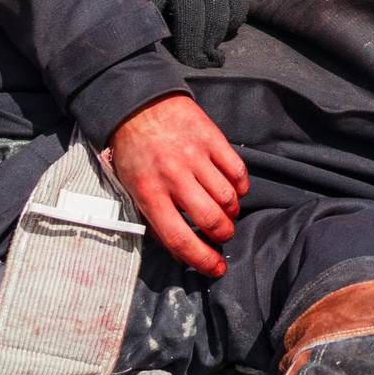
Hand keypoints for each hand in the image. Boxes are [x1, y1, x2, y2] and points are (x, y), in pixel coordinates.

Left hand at [106, 94, 248, 276]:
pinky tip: (234, 189)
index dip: (202, 260)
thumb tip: (182, 251)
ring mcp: (194, 155)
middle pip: (210, 219)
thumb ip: (156, 219)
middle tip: (222, 235)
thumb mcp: (132, 190)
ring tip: (227, 211)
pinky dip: (240, 186)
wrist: (138, 105)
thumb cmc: (134, 152)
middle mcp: (173, 176)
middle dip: (223, 235)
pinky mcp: (211, 138)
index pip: (180, 238)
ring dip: (232, 212)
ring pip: (228, 197)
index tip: (217, 268)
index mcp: (149, 193)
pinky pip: (237, 170)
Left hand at [128, 0, 248, 67]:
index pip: (154, 15)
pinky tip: (220, 29)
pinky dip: (231, 26)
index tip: (157, 62)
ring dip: (214, 41)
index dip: (157, 40)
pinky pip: (238, 11)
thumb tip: (120, 34)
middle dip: (195, 52)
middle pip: (193, 24)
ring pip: (219, 20)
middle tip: (197, 64)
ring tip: (209, 52)